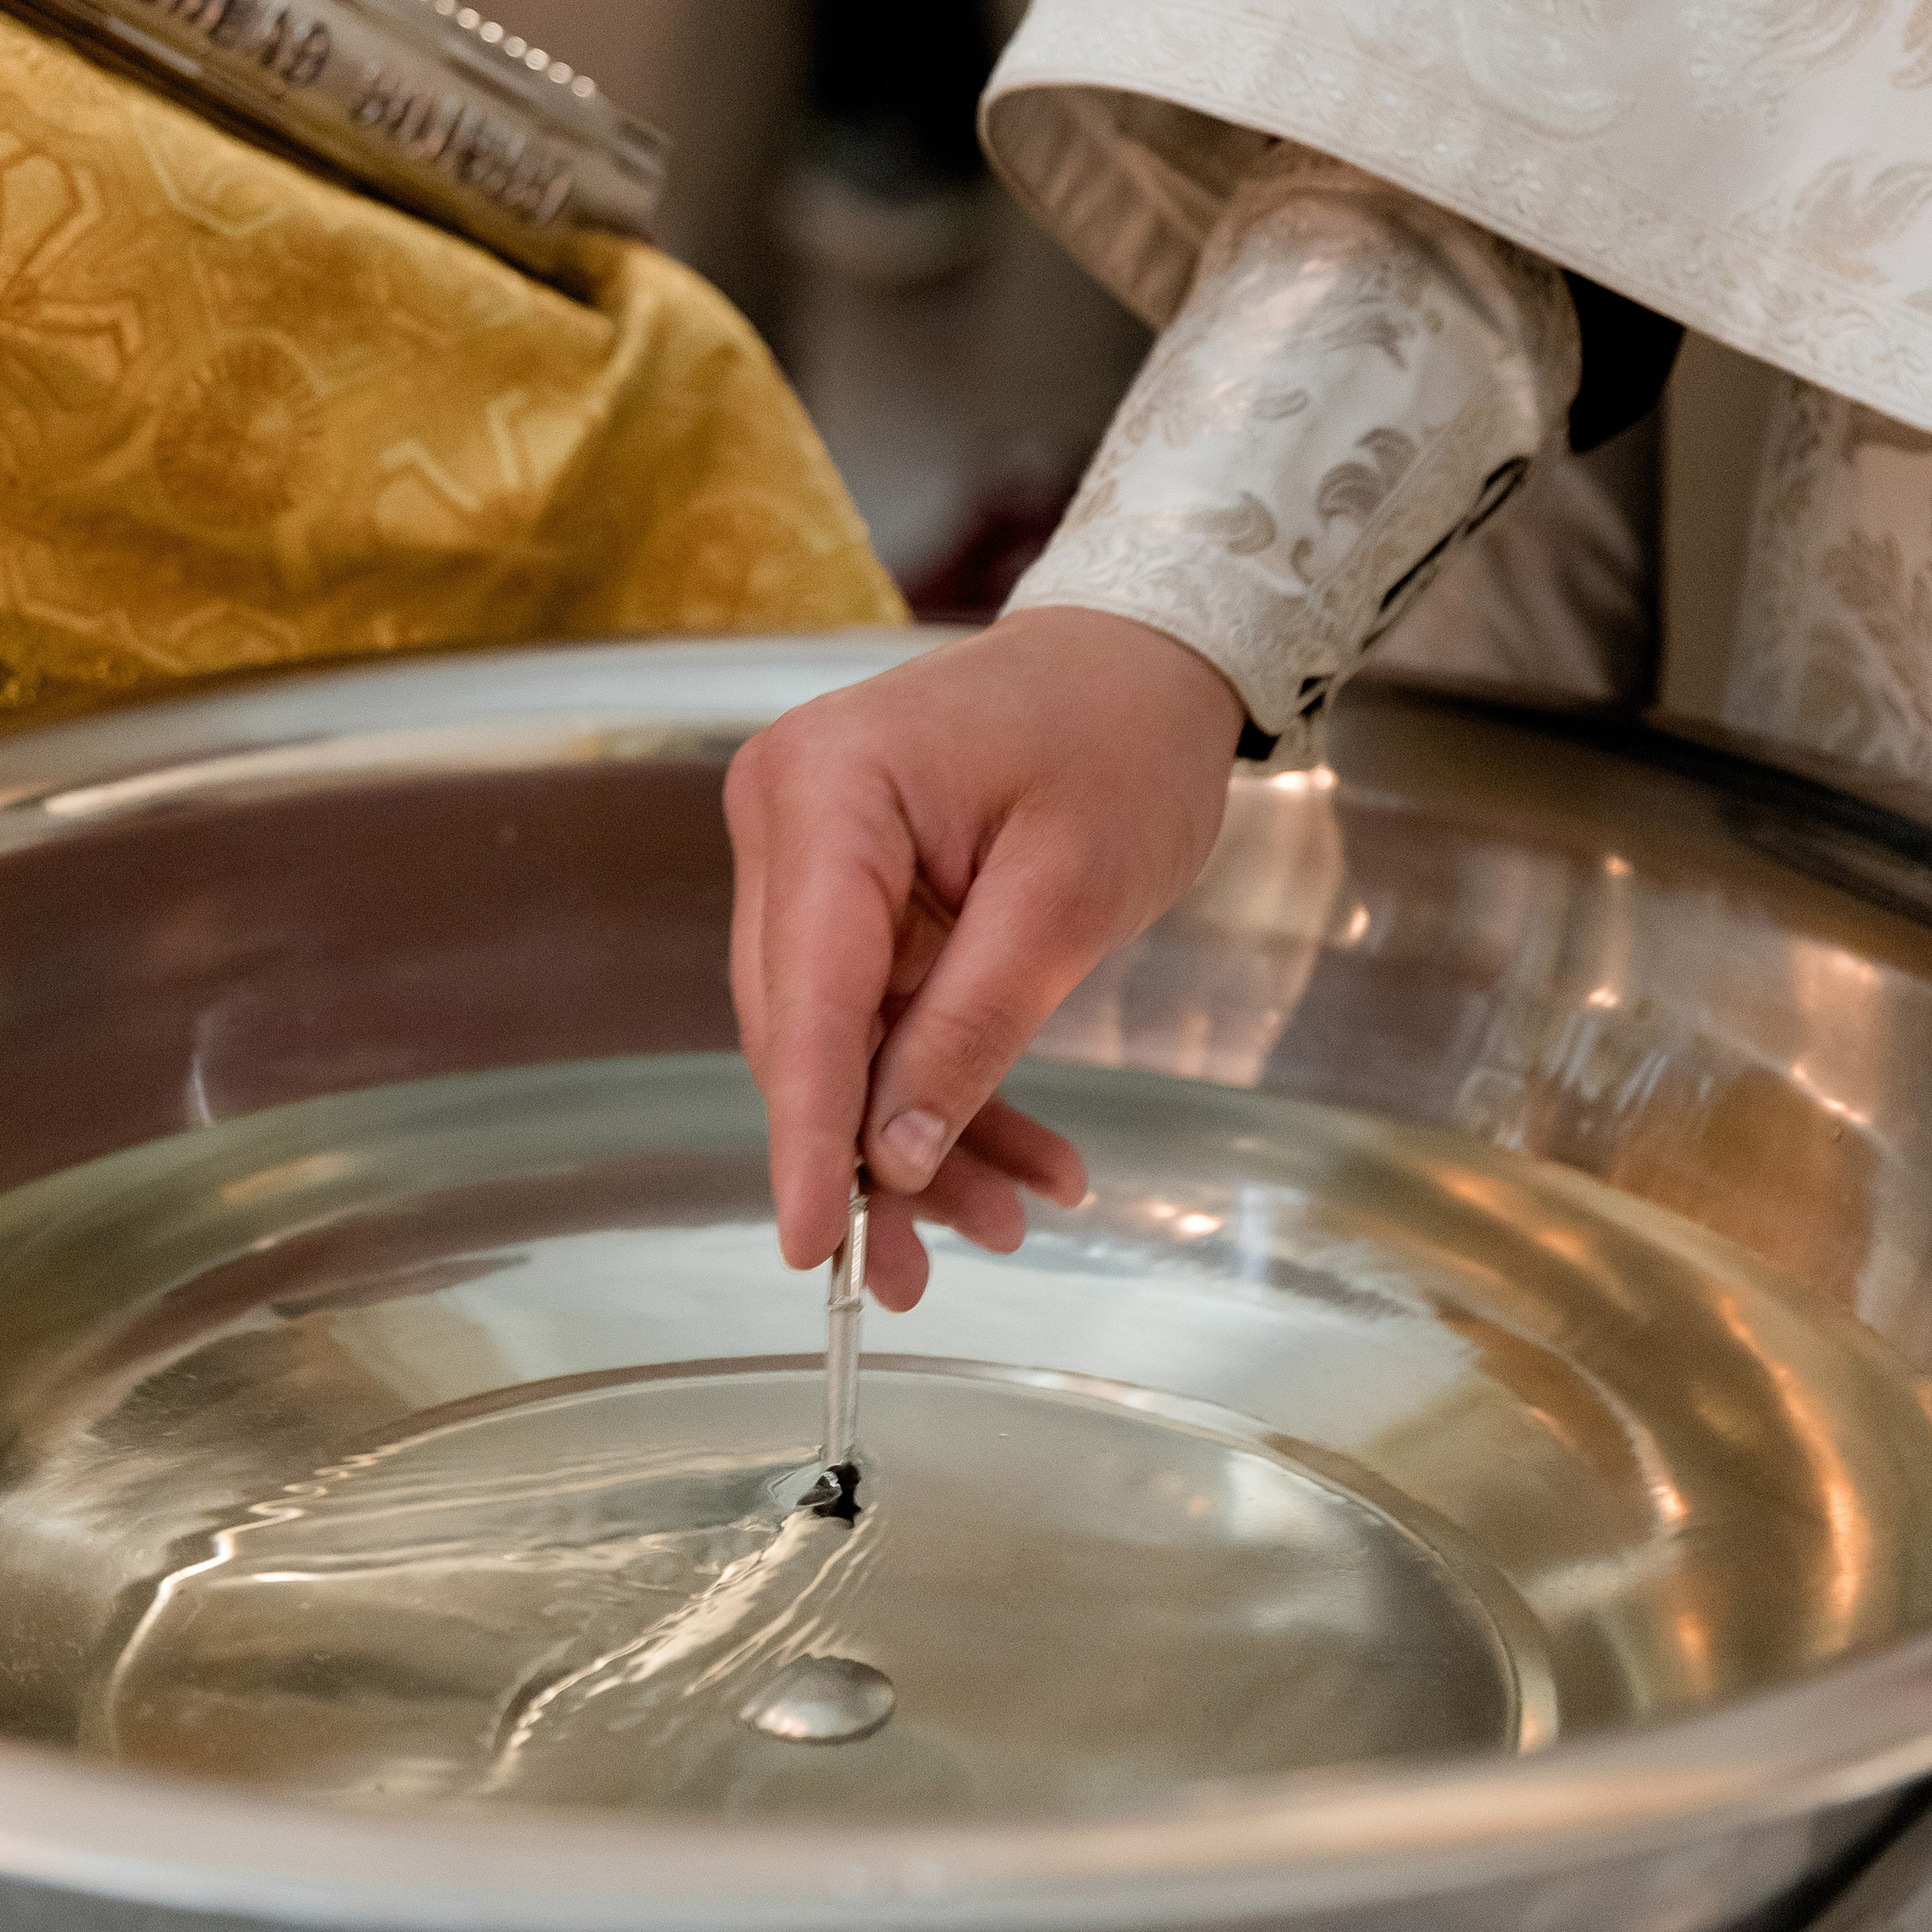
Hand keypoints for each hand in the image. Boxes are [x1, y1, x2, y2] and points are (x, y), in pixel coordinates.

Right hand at [724, 608, 1242, 1307]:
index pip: (805, 999)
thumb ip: (971, 1028)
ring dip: (917, 1139)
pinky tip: (1018, 1161)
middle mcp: (788, 818)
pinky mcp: (848, 889)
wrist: (1142, 660)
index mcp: (826, 793)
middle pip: (807, 1033)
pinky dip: (941, 1086)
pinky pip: (879, 1013)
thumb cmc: (1120, 742)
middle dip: (873, 1158)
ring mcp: (811, 854)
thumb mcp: (1069, 900)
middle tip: (927, 1271)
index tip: (810, 1243)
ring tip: (1007, 1221)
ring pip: (842, 1042)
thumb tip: (896, 1157)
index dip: (807, 1135)